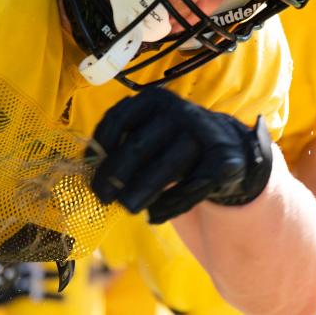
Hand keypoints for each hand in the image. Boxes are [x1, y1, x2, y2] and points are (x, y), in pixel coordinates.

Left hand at [90, 87, 272, 223]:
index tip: (89, 172)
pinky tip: (155, 215)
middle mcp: (178, 111)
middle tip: (102, 198)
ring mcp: (202, 133)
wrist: (227, 148)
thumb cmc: (174, 143)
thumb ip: (123, 143)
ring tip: (127, 208)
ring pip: (165, 167)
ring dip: (141, 192)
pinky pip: (191, 186)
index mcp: (154, 99)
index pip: (118, 119)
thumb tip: (90, 169)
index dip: (99, 147)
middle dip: (115, 175)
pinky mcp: (222, 159)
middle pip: (138, 146)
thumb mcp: (149, 132)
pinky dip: (170, 204)